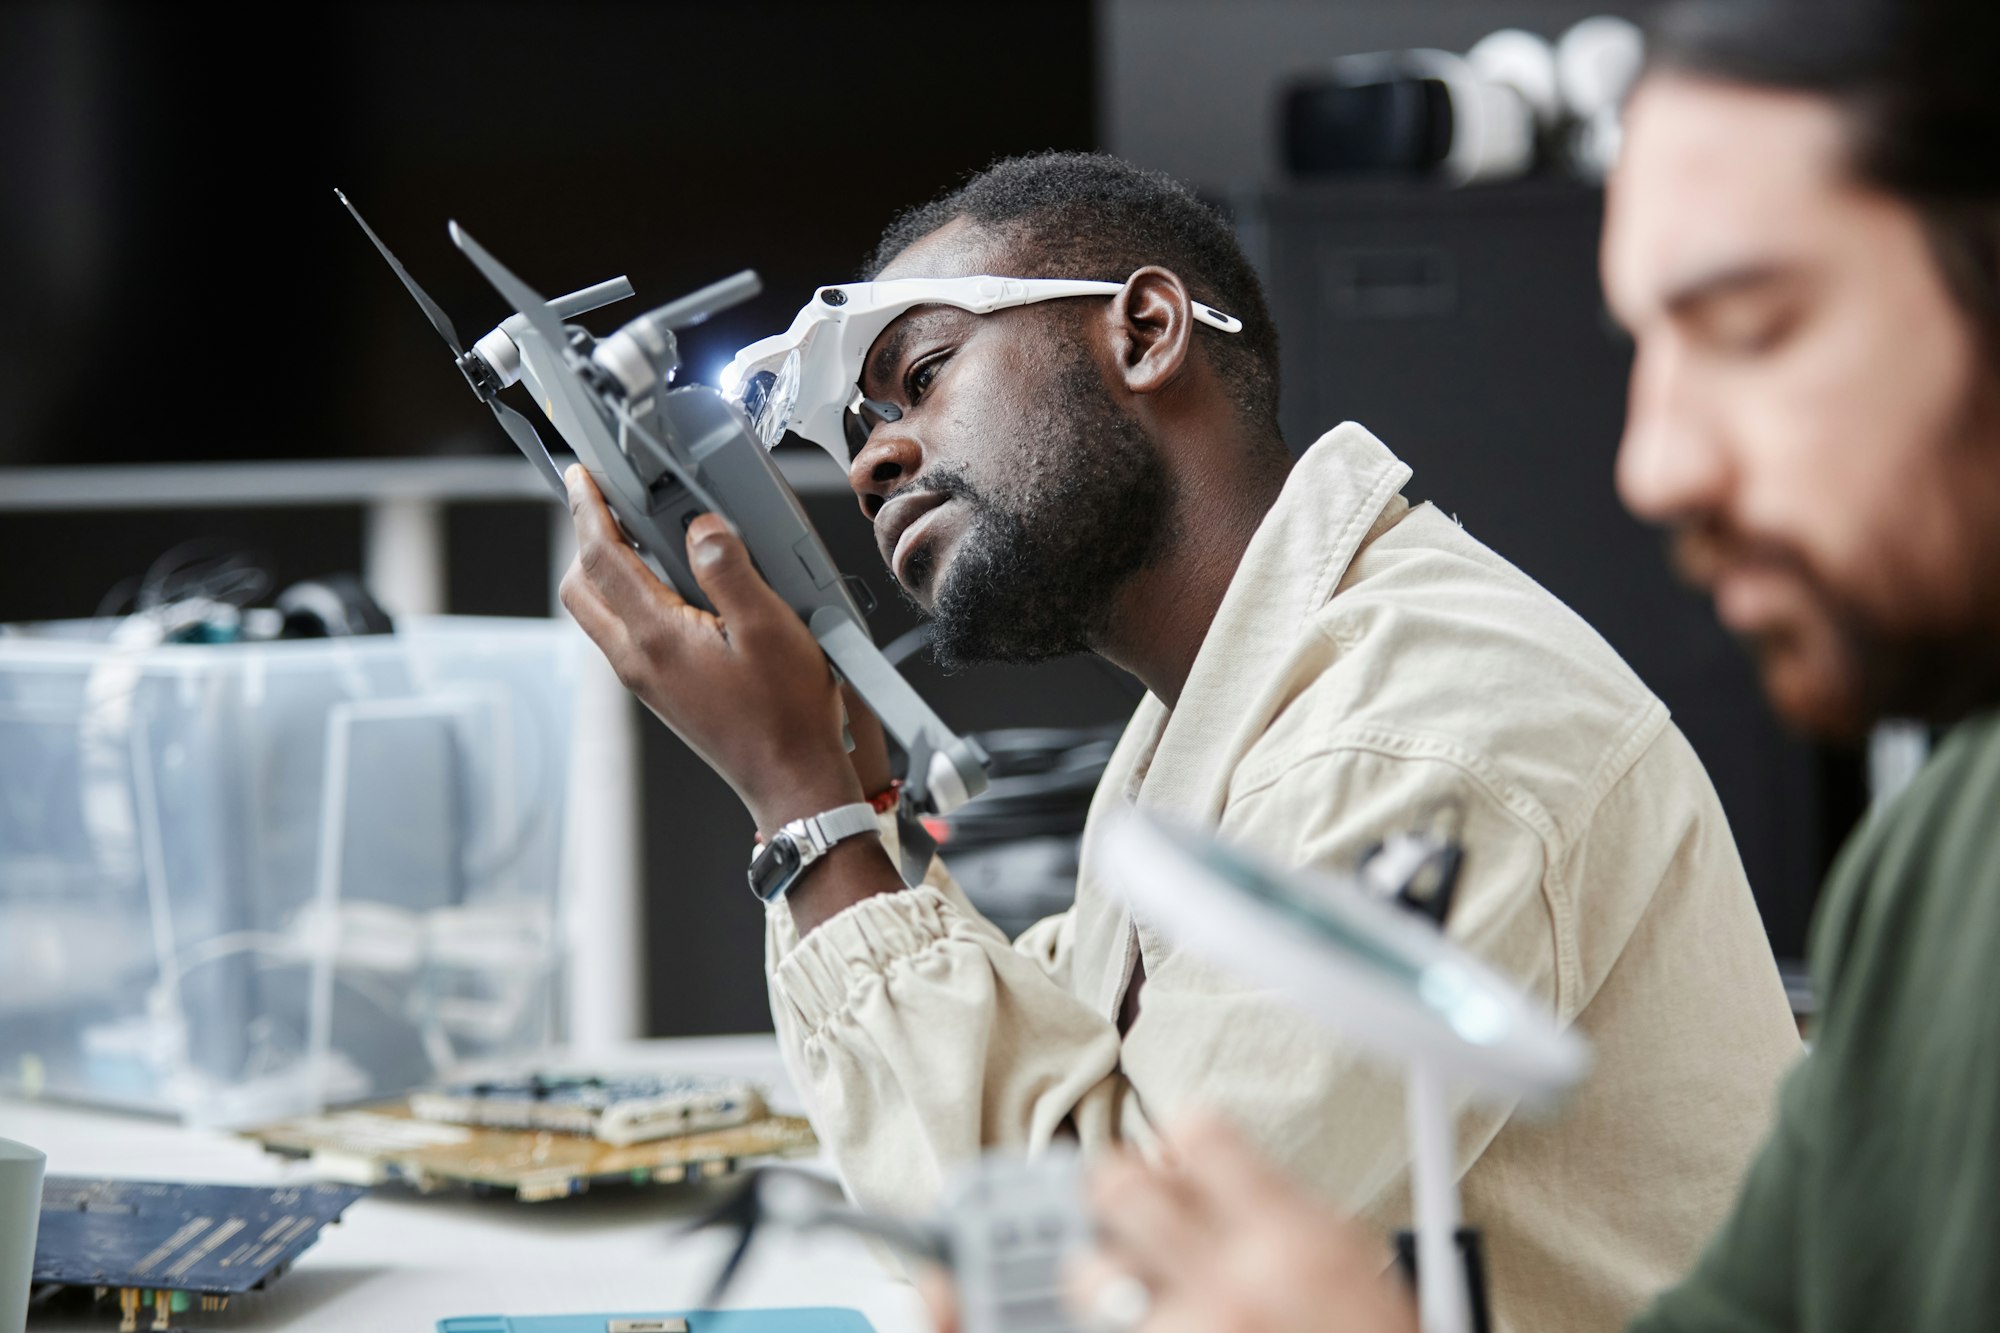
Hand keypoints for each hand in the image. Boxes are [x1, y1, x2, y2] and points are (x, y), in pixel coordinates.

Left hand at [559, 466, 872, 835]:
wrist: (790, 779)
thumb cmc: (787, 714)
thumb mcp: (770, 627)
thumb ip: (728, 568)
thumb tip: (701, 528)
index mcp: (657, 637)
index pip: (602, 559)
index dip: (589, 509)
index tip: (584, 478)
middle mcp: (637, 660)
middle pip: (582, 589)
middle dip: (587, 540)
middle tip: (611, 506)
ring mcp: (645, 680)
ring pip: (599, 613)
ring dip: (607, 572)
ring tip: (646, 540)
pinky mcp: (660, 692)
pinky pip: (625, 634)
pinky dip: (631, 599)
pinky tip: (676, 589)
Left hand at [1069, 1115, 1416, 1332]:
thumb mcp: (1347, 1255)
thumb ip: (1272, 1202)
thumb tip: (1191, 1159)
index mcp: (1289, 1239)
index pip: (1198, 1132)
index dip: (1182, 1136)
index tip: (1177, 1153)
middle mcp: (1232, 1285)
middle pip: (1120, 1189)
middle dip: (1116, 1187)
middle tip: (1124, 1201)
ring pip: (1093, 1277)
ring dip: (1105, 1275)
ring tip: (1128, 1283)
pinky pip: (1115, 1328)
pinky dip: (1129, 1319)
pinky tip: (1154, 1318)